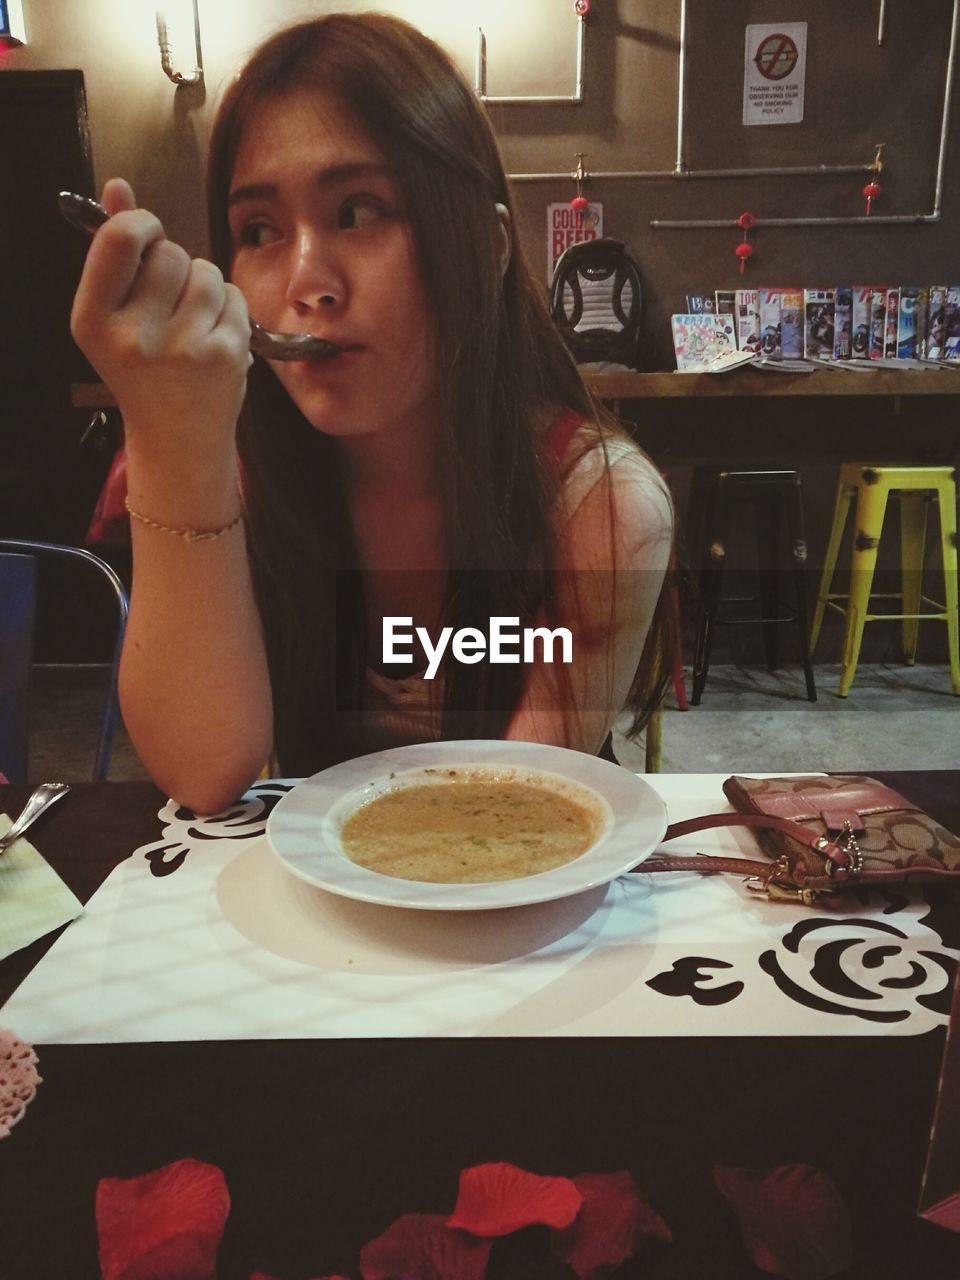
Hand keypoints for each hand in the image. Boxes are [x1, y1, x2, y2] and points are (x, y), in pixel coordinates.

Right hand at [71, 178, 250, 466]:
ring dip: (205, 286)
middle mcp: (133, 336)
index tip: (148, 238)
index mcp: (93, 321)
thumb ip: (114, 250)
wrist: (177, 440)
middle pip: (170, 253)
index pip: (120, 238)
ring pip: (206, 271)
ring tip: (194, 322)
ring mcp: (181, 348)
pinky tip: (215, 339)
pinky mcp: (223, 355)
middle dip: (176, 265)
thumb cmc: (145, 370)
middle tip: (170, 304)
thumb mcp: (115, 315)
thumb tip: (118, 187)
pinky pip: (234, 296)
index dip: (141, 225)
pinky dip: (229, 310)